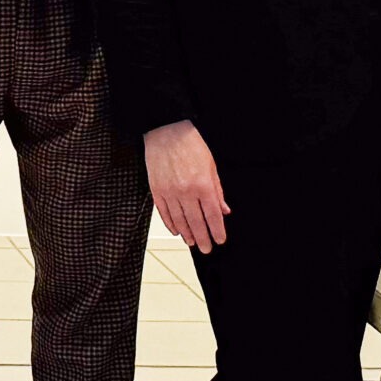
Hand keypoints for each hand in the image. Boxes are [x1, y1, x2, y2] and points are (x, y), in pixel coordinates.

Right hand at [144, 119, 228, 253]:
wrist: (166, 132)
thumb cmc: (191, 145)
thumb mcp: (211, 166)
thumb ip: (217, 191)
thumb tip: (224, 210)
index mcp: (203, 185)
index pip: (213, 215)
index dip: (217, 230)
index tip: (220, 239)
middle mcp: (186, 191)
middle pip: (196, 222)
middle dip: (203, 238)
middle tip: (206, 248)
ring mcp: (170, 192)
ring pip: (179, 220)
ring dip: (187, 234)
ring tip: (192, 242)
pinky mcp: (156, 190)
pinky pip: (164, 213)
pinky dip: (170, 224)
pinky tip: (176, 230)